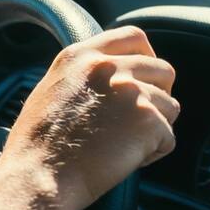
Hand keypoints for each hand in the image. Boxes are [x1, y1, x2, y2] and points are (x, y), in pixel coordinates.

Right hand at [0, 26, 179, 209]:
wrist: (40, 172)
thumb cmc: (39, 142)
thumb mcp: (53, 87)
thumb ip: (84, 73)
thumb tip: (114, 76)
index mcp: (80, 55)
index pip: (133, 36)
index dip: (145, 57)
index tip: (143, 75)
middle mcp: (107, 66)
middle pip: (162, 69)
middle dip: (157, 95)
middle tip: (134, 119)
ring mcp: (130, 91)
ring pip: (170, 106)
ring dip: (154, 127)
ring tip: (121, 143)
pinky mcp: (148, 119)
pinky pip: (168, 137)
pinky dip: (152, 153)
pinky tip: (123, 158)